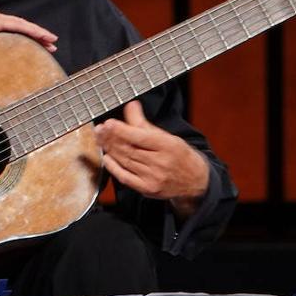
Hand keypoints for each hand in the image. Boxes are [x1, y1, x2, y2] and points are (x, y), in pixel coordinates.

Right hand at [0, 10, 57, 58]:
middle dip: (37, 35)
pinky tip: (42, 36)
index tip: (39, 45)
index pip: (11, 30)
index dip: (26, 36)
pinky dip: (32, 30)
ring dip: (39, 33)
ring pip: (23, 25)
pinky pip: (18, 25)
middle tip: (52, 45)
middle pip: (21, 26)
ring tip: (52, 41)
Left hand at [95, 101, 209, 217]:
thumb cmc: (180, 155)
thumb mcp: (168, 136)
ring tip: (101, 139)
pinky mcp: (147, 189)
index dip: (122, 130)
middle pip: (130, 149)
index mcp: (168, 146)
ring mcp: (153, 178)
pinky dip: (114, 167)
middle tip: (99, 129)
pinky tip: (106, 157)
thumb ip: (145, 123)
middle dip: (111, 138)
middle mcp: (161, 163)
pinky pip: (126, 177)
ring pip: (126, 161)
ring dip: (110, 149)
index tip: (108, 123)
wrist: (195, 182)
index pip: (141, 137)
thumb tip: (131, 105)